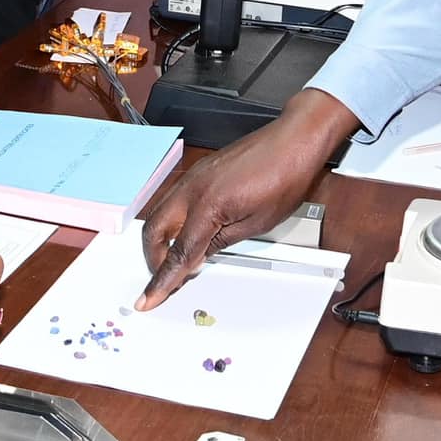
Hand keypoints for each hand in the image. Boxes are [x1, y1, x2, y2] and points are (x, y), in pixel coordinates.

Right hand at [135, 89, 355, 308]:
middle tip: (165, 278)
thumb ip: (220, 242)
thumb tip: (197, 256)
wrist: (292, 141)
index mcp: (207, 205)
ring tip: (177, 259)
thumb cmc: (283, 179)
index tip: (147, 299)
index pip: (178, 252)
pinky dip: (171, 221)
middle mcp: (191, 188)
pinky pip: (172, 200)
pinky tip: (188, 232)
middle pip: (153, 230)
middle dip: (153, 258)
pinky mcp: (199, 171)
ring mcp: (193, 177)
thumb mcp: (256, 224)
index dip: (162, 280)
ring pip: (158, 213)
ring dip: (160, 239)